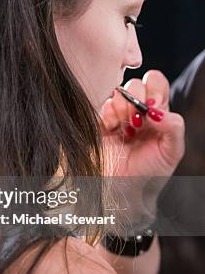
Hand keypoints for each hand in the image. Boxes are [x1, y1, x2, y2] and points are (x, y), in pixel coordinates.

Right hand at [99, 70, 184, 226]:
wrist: (124, 191)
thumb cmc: (151, 173)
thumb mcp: (173, 152)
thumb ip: (173, 126)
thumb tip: (157, 110)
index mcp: (157, 113)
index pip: (156, 82)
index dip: (155, 88)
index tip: (153, 106)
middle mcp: (137, 110)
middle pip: (135, 83)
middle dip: (137, 98)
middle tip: (138, 121)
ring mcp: (117, 116)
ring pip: (118, 92)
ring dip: (123, 107)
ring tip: (127, 128)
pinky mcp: (100, 122)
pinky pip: (103, 105)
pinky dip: (109, 114)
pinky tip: (113, 130)